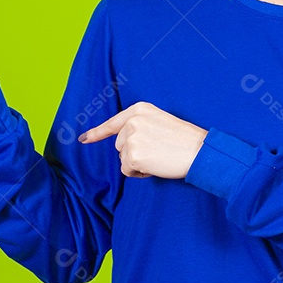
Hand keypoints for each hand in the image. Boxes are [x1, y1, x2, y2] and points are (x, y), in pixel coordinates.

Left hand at [78, 102, 207, 179]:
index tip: (83, 140)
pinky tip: (156, 166)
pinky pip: (127, 171)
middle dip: (134, 153)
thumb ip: (140, 126)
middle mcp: (132, 121)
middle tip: (158, 151)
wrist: (199, 151)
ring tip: (159, 158)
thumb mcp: (160, 121)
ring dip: (137, 163)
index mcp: (139, 109)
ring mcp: (131, 138)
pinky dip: (139, 173)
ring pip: (123, 159)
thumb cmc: (185, 139)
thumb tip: (121, 142)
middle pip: (119, 145)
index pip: (113, 123)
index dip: (96, 133)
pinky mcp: (132, 155)